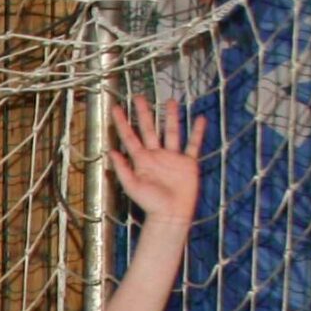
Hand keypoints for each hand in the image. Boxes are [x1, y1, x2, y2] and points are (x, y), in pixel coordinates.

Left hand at [107, 97, 204, 222]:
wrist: (171, 215)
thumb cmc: (150, 203)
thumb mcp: (132, 186)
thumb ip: (122, 169)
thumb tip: (110, 151)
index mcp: (141, 159)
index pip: (129, 137)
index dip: (122, 122)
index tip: (115, 107)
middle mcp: (156, 155)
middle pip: (149, 129)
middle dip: (144, 113)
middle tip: (139, 96)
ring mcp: (173, 157)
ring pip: (172, 132)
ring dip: (171, 117)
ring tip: (171, 101)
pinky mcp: (188, 163)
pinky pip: (193, 145)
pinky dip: (197, 133)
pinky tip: (200, 119)